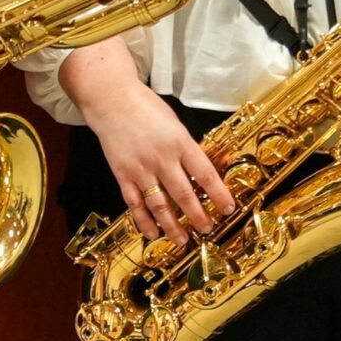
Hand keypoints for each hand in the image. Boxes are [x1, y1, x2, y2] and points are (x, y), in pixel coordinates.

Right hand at [83, 77, 234, 246]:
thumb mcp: (175, 124)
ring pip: (159, 205)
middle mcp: (162, 158)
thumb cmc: (146, 108)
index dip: (219, 194)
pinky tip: (153, 233)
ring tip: (182, 240)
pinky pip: (135, 204)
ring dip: (172, 226)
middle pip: (184, 194)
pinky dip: (144, 221)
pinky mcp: (123, 175)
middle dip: (198, 216)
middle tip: (207, 229)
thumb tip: (203, 172)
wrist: (111, 100)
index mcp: (180, 142)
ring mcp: (141, 169)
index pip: (205, 174)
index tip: (229, 208)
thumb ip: (188, 148)